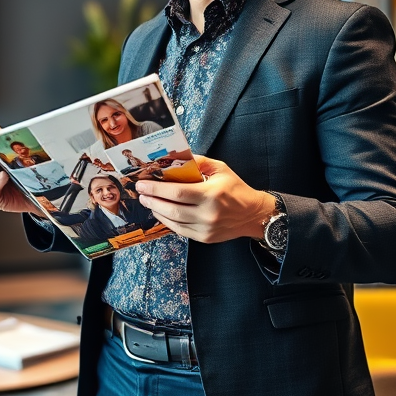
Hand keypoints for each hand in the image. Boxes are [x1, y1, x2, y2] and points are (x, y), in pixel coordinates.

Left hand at [135, 155, 274, 243]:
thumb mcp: (220, 169)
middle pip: (172, 208)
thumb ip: (197, 161)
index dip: (157, 188)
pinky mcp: (205, 238)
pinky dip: (167, 221)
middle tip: (141, 192)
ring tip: (147, 201)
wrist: (254, 214)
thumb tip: (174, 157)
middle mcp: (208, 213)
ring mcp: (206, 228)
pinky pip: (180, 230)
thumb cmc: (236, 189)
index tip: (143, 183)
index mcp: (212, 194)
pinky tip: (160, 212)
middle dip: (152, 199)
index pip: (177, 192)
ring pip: (173, 221)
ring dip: (156, 211)